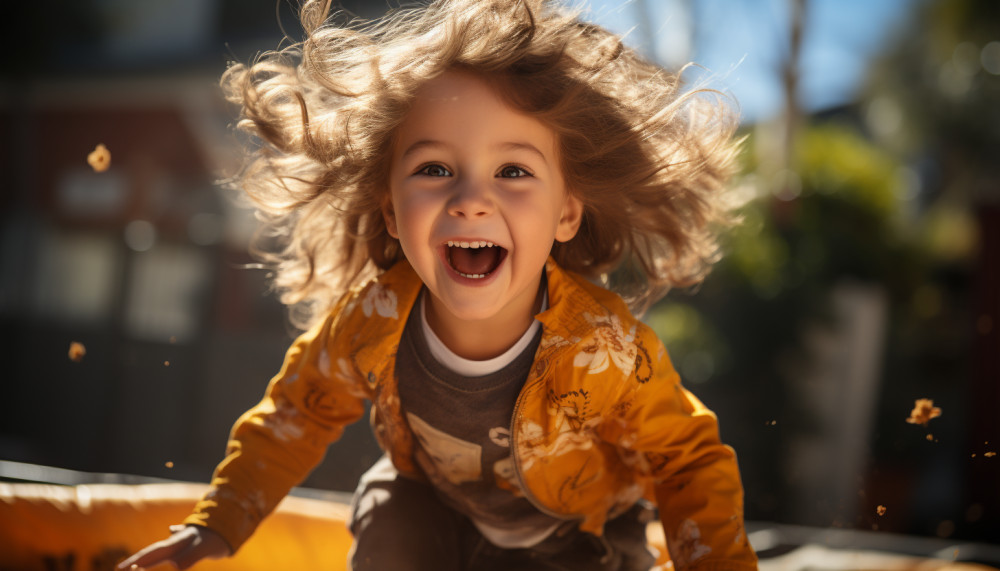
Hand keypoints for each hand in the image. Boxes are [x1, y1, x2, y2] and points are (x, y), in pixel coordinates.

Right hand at [117, 524, 231, 569]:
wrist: (231, 521)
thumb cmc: (217, 536)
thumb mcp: (204, 547)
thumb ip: (190, 556)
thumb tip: (174, 566)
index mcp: (175, 543)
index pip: (151, 554)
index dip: (136, 562)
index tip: (120, 569)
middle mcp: (175, 542)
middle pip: (151, 552)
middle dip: (134, 561)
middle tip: (118, 569)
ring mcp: (181, 542)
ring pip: (159, 551)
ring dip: (145, 559)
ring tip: (133, 565)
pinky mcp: (189, 544)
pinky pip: (170, 551)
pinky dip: (162, 553)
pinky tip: (167, 542)